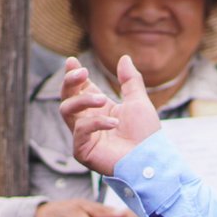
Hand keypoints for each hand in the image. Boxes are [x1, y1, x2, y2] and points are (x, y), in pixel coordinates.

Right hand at [60, 55, 161, 175]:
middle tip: (82, 72)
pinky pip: (79, 130)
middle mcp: (87, 121)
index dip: (73, 75)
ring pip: (66, 110)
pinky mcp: (82, 151)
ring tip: (102, 100)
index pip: (79, 89)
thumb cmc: (146, 135)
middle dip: (70, 82)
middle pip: (66, 97)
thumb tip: (124, 58)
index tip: (72, 61)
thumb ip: (130, 80)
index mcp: (99, 109)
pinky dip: (95, 123)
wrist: (150, 159)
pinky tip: (113, 123)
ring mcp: (83, 136)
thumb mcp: (138, 102)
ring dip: (83, 101)